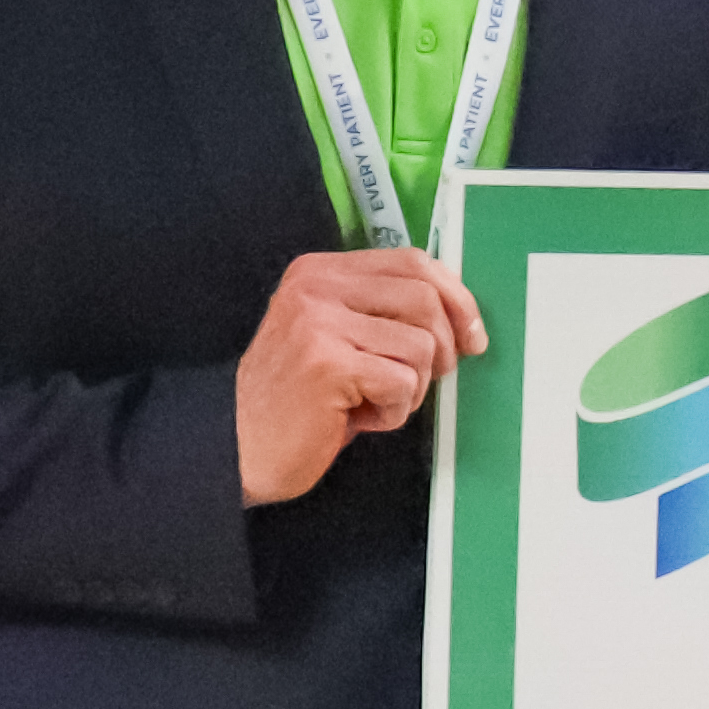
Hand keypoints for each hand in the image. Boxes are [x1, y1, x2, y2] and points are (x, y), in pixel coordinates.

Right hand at [235, 245, 491, 502]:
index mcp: (320, 272)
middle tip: (424, 381)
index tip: (471, 334)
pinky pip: (403, 383)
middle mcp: (317, 287)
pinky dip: (394, 412)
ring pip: (420, 345)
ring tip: (375, 402)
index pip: (412, 261)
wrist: (236, 447)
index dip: (455, 296)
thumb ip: (384, 312)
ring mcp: (319, 322)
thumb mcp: (337, 337)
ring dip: (414, 388)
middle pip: (424, 298)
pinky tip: (360, 418)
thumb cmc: (298, 401)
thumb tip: (461, 313)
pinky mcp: (327, 364)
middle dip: (443, 348)